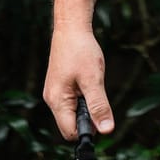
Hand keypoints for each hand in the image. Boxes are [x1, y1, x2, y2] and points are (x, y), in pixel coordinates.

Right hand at [43, 25, 114, 139]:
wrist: (71, 27)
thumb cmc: (81, 50)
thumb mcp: (93, 79)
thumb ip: (99, 106)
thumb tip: (106, 131)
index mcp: (57, 101)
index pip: (71, 133)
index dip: (89, 129)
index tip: (101, 114)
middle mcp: (52, 100)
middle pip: (72, 124)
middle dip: (88, 116)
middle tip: (96, 92)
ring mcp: (54, 93)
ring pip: (73, 112)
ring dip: (86, 104)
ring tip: (91, 83)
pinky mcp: (58, 86)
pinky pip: (72, 102)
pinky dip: (82, 96)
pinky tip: (86, 80)